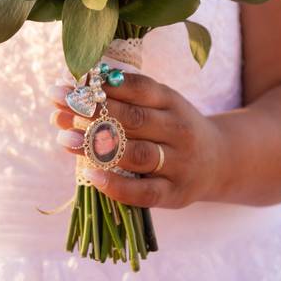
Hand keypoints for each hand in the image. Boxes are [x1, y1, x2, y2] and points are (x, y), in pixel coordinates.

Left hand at [48, 71, 225, 208]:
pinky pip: (144, 192)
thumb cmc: (172, 130)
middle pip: (133, 119)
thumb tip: (66, 101)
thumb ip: (120, 101)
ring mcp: (179, 163)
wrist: (221, 162)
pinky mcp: (175, 194)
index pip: (137, 88)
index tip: (67, 86)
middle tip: (59, 109)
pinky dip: (116, 185)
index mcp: (171, 101)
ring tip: (64, 139)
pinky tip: (90, 175)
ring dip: (98, 147)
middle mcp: (178, 130)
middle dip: (92, 113)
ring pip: (137, 153)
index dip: (101, 86)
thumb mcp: (158, 106)